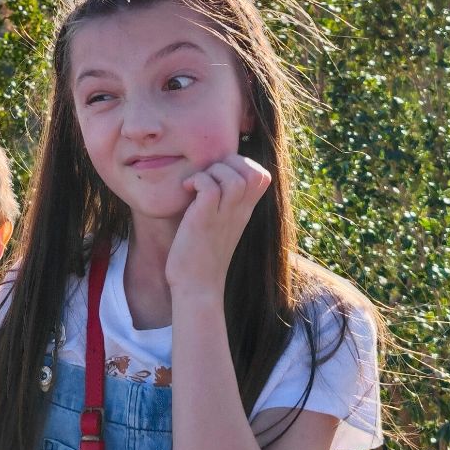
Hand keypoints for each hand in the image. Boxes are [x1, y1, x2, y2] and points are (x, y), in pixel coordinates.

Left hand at [164, 153, 271, 296]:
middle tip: (209, 174)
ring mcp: (223, 217)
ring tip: (197, 184)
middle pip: (254, 172)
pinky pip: (210, 188)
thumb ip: (222, 203)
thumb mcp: (219, 225)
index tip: (221, 172)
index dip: (244, 163)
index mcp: (244, 211)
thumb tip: (209, 180)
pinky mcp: (204, 221)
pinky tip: (187, 190)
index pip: (263, 176)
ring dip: (213, 171)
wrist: (196, 287)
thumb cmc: (201, 255)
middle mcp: (238, 212)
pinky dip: (198, 181)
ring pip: (234, 178)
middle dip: (230, 161)